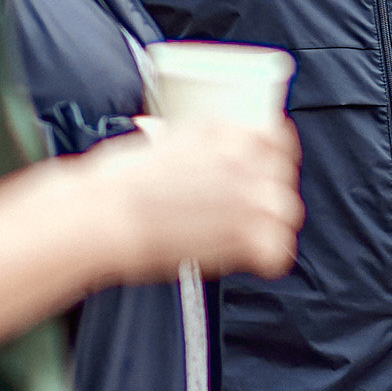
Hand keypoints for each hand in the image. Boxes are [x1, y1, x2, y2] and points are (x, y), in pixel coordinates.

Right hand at [78, 115, 303, 281]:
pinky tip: (243, 258)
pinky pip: (277, 252)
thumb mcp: (160, 138)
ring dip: (270, 225)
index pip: (277, 135)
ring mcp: (248, 196)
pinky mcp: (245, 236)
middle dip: (268, 192)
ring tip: (243, 236)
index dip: (275, 153)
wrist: (104, 215)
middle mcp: (243, 158)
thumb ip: (195, 142)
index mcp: (224, 131)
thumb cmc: (117, 181)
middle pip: (284, 176)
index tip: (266, 166)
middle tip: (243, 209)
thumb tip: (196, 145)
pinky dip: (264, 259)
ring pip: (286, 213)